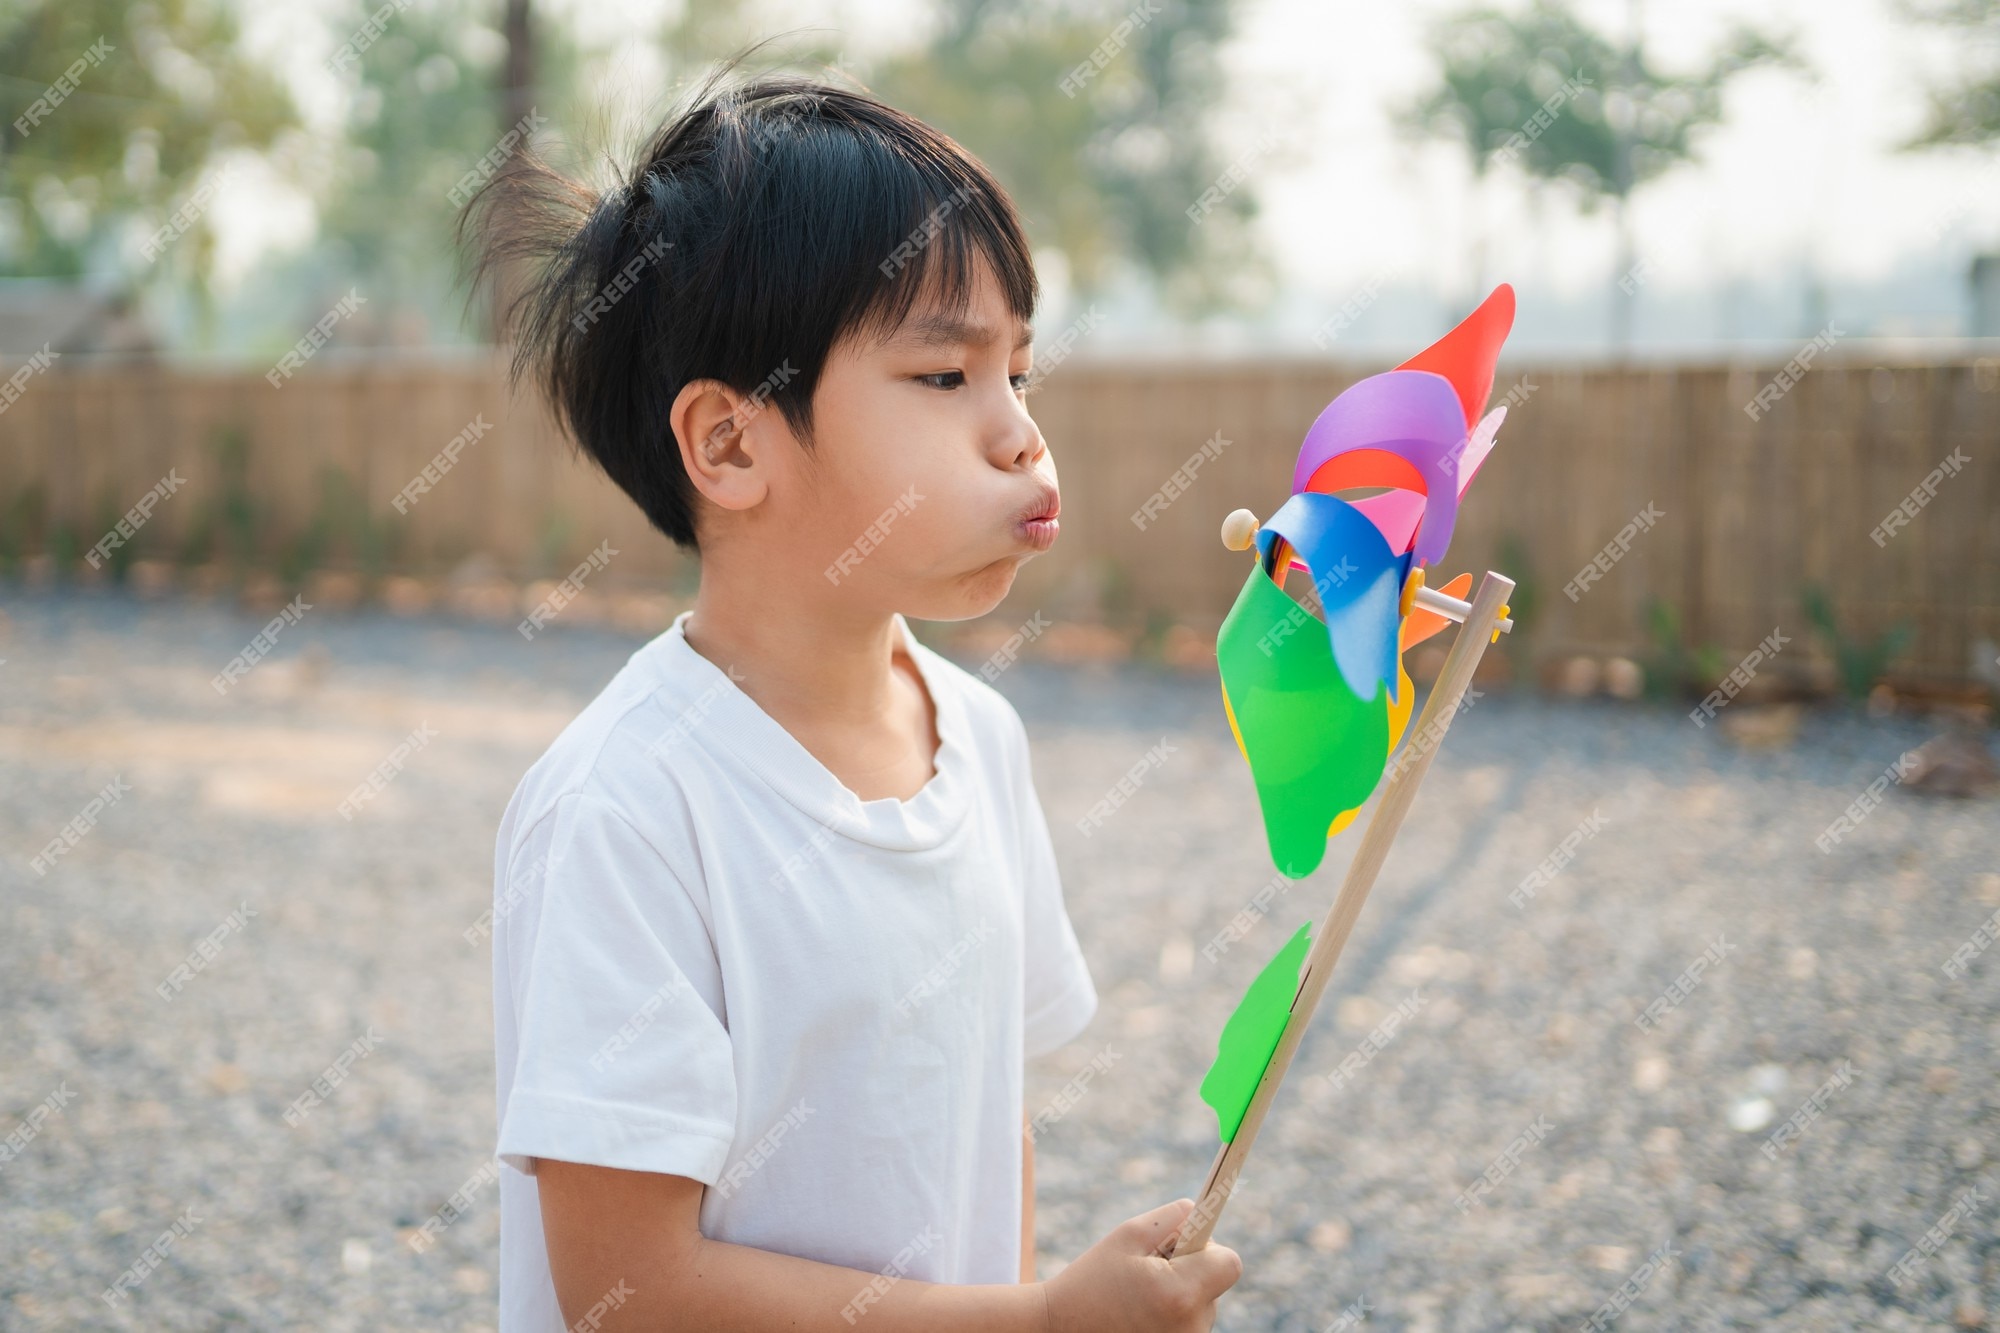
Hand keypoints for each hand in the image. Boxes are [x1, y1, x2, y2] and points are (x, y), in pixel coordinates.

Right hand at [1043, 1199, 1241, 1332]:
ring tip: (1139, 1294)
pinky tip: (1141, 1312)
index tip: (1189, 1243)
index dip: (1211, 1248)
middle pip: (1215, 1283)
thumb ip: (1172, 1218)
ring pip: (1203, 1305)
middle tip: (1150, 1267)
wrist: (1062, 1329)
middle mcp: (1190, 1326)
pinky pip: (1189, 1322)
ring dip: (1181, 1291)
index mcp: (1179, 1293)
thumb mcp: (1129, 1235)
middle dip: (1191, 1268)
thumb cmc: (1092, 1280)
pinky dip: (1173, 1312)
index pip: (1230, 1263)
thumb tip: (1202, 1213)